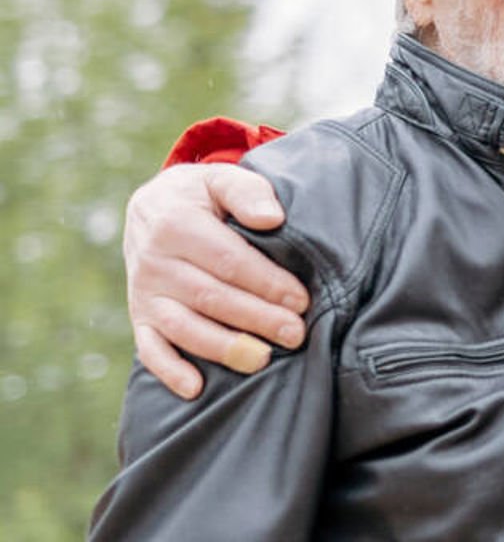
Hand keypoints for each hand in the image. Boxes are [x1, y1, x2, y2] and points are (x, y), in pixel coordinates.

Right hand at [124, 163, 307, 398]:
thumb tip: (272, 218)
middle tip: (295, 334)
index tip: (301, 300)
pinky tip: (196, 388)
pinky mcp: (140, 316)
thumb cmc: (202, 196)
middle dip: (256, 319)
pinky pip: (149, 348)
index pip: (229, 261)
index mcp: (176, 224)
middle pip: (211, 297)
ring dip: (223, 347)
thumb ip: (247, 192)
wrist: (154, 206)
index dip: (267, 283)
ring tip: (261, 360)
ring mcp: (144, 292)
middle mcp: (154, 261)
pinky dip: (169, 370)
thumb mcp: (220, 179)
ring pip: (183, 327)